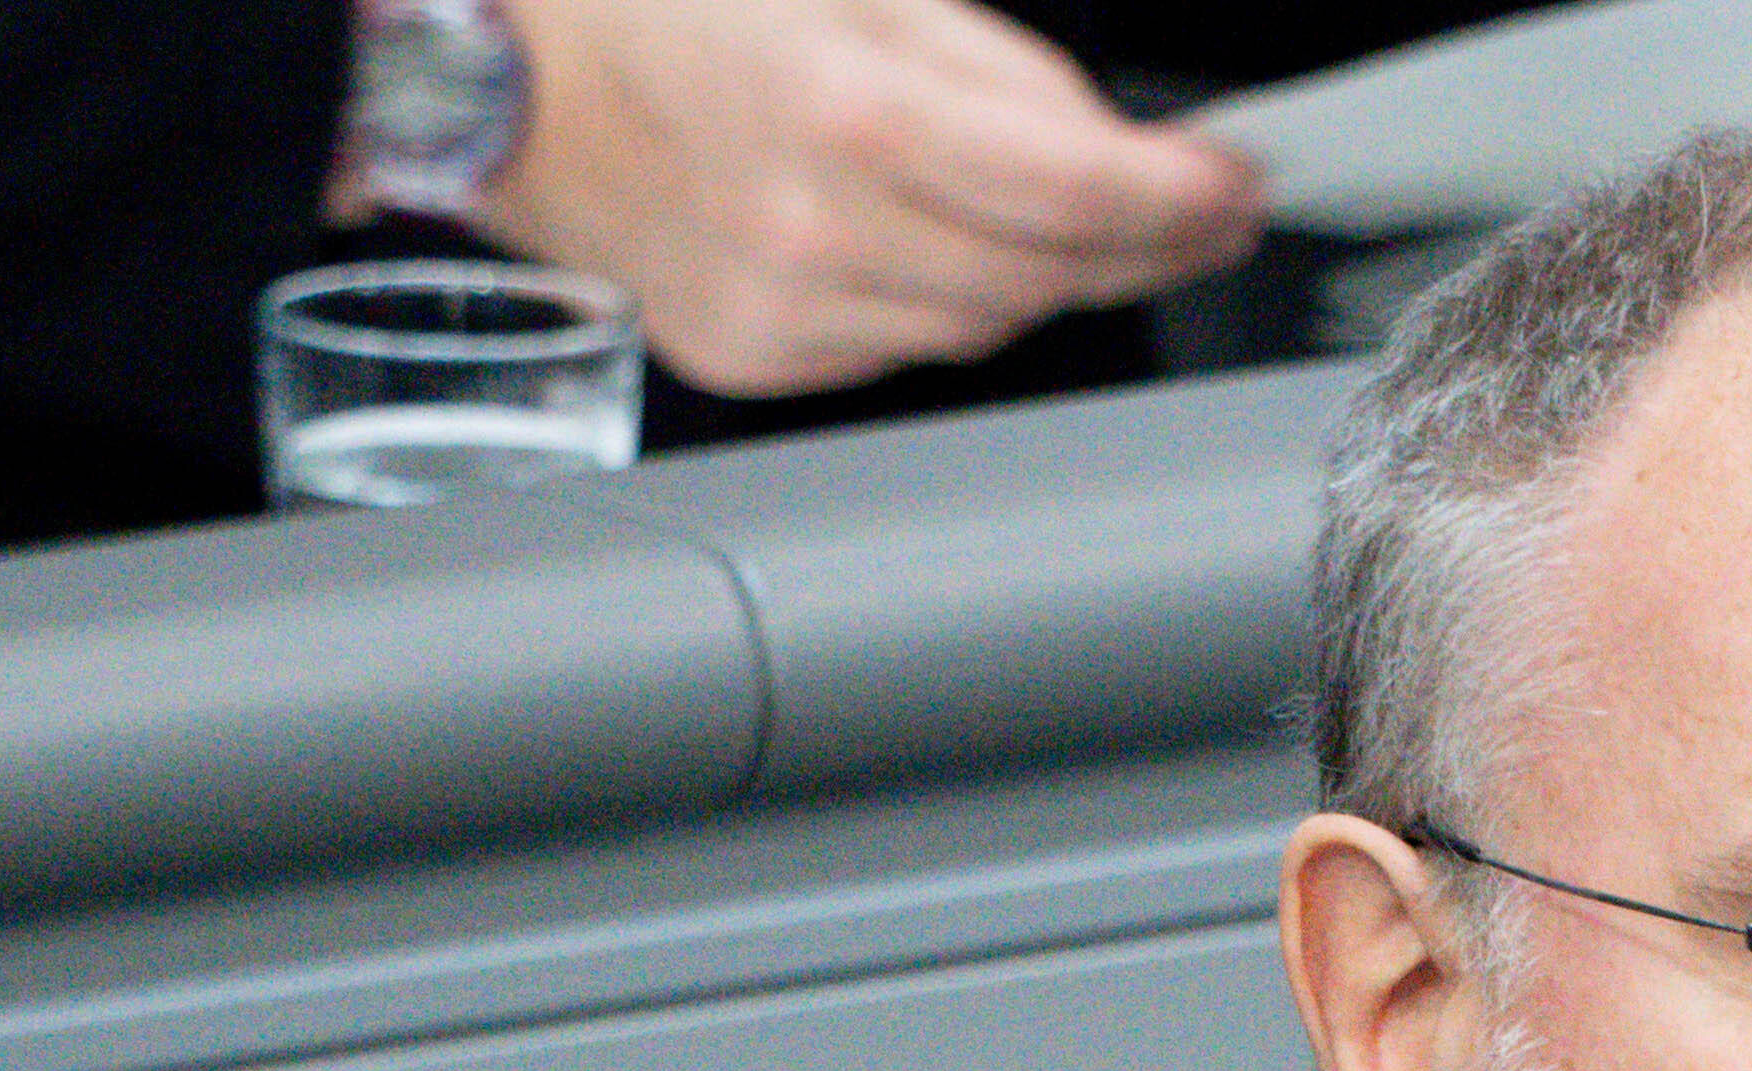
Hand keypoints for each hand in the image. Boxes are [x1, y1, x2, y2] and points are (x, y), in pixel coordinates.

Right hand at [477, 0, 1264, 396]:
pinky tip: (948, 247)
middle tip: (1207, 208)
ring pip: (990, 325)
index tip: (1238, 185)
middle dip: (1147, 242)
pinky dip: (953, 301)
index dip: (1179, 196)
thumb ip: (994, 68)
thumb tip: (1109, 144)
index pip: (1072, 189)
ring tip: (1096, 222)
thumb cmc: (665, 7)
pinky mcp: (759, 354)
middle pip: (1047, 274)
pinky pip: (908, 346)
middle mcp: (815, 230)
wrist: (513, 75)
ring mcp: (785, 309)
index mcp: (846, 111)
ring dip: (1057, 275)